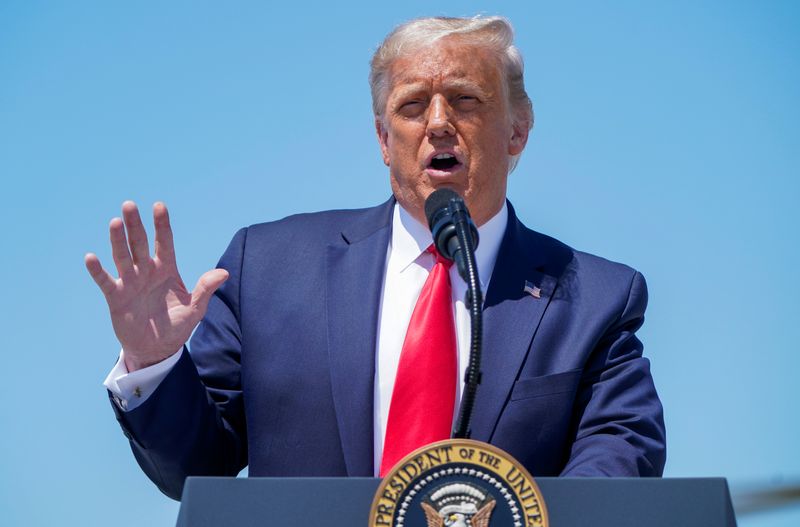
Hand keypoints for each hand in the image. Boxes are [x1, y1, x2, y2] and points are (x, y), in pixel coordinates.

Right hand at [85, 201, 227, 371]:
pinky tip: (91, 257)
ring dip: (117, 240)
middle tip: (129, 205)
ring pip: (122, 257)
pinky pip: (106, 281)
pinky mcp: (116, 297)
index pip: (164, 243)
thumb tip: (224, 273)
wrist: (157, 349)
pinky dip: (98, 271)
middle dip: (135, 225)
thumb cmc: (177, 326)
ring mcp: (130, 282)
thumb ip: (205, 290)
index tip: (159, 206)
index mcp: (167, 270)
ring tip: (114, 222)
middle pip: (139, 244)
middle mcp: (147, 271)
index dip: (162, 225)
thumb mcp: (195, 309)